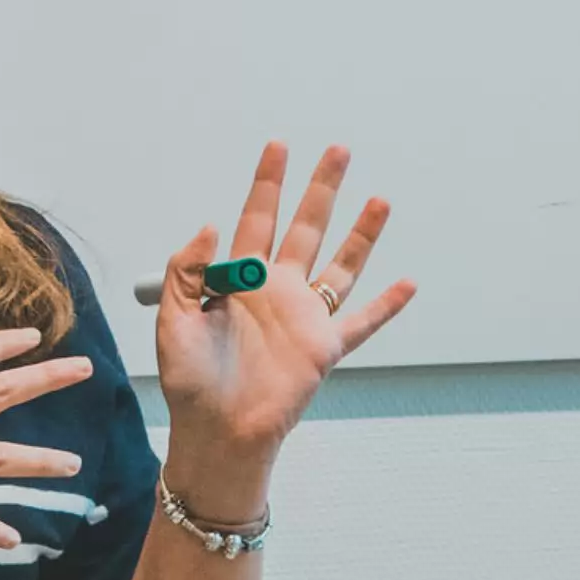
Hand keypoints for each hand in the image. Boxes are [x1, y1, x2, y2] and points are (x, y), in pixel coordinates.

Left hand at [157, 141, 415, 511]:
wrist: (217, 432)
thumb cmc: (190, 382)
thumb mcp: (173, 320)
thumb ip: (186, 272)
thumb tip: (210, 226)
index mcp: (238, 281)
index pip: (256, 219)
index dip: (267, 184)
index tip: (278, 147)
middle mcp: (275, 292)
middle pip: (305, 228)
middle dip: (321, 189)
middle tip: (338, 151)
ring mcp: (302, 318)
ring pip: (340, 265)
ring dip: (361, 234)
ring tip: (379, 199)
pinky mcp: (323, 348)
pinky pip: (362, 322)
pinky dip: (386, 305)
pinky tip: (407, 283)